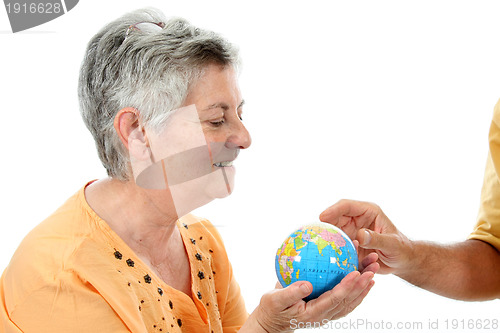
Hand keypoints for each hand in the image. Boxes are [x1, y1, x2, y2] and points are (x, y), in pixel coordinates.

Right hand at [244, 268, 375, 332]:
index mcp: (313, 313)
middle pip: (348, 300)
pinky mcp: (326, 308)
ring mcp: (327, 313)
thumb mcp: (274, 300)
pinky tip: (360, 275)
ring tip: (373, 271)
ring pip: (350, 300)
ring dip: (363, 286)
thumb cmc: (271, 309)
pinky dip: (355, 288)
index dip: (347, 286)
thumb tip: (306, 284)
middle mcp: (324, 315)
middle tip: (372, 269)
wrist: (272, 321)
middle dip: (362, 284)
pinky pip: (345, 299)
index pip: (335, 299)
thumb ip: (290, 293)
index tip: (356, 272)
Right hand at [319, 199, 413, 274]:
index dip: (333, 210)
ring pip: (334, 234)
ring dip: (328, 241)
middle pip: (335, 219)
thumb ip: (377, 239)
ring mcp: (352, 232)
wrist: (403, 262)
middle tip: (315, 235)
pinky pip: (338, 247)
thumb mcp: (392, 244)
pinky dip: (334, 252)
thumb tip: (360, 235)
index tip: (322, 217)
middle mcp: (357, 220)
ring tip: (319, 248)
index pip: (346, 206)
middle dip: (325, 226)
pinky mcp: (350, 245)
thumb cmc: (402, 250)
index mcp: (368, 212)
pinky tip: (330, 259)